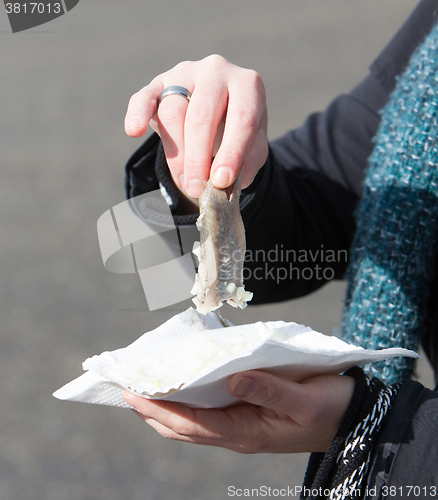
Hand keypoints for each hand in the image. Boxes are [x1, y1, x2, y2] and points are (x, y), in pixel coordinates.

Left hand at [122, 370, 354, 453]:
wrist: (350, 418)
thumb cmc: (330, 408)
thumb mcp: (304, 399)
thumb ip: (269, 390)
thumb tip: (233, 379)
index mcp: (247, 432)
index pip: (190, 424)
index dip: (158, 410)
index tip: (131, 393)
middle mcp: (238, 432)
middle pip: (183, 427)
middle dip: (152, 411)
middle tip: (127, 387)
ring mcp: (241, 425)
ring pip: (192, 421)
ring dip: (166, 406)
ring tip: (145, 385)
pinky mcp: (247, 414)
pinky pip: (207, 411)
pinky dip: (187, 399)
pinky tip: (181, 382)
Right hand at [124, 55, 268, 197]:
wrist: (219, 111)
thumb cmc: (238, 132)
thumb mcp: (254, 148)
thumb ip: (246, 163)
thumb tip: (224, 183)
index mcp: (247, 86)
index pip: (241, 120)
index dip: (231, 154)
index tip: (221, 182)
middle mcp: (216, 71)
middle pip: (201, 116)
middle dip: (197, 159)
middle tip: (196, 189)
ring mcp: (185, 73)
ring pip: (173, 112)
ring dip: (176, 155)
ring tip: (185, 182)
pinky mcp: (158, 83)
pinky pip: (144, 97)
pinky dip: (137, 113)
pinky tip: (134, 130)